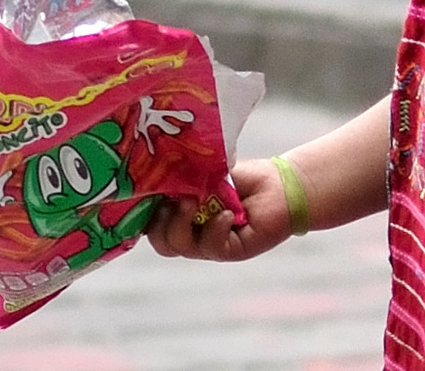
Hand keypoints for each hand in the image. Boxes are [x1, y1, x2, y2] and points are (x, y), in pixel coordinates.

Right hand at [145, 157, 292, 261]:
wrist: (281, 185)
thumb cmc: (245, 178)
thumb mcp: (205, 174)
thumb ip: (181, 179)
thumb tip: (155, 176)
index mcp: (183, 216)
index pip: (152, 224)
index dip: (143, 215)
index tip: (144, 197)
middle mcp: (193, 234)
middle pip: (161, 241)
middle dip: (160, 222)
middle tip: (175, 201)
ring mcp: (210, 244)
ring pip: (179, 247)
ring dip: (182, 224)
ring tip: (195, 203)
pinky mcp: (230, 250)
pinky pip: (210, 247)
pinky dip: (215, 229)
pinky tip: (229, 214)